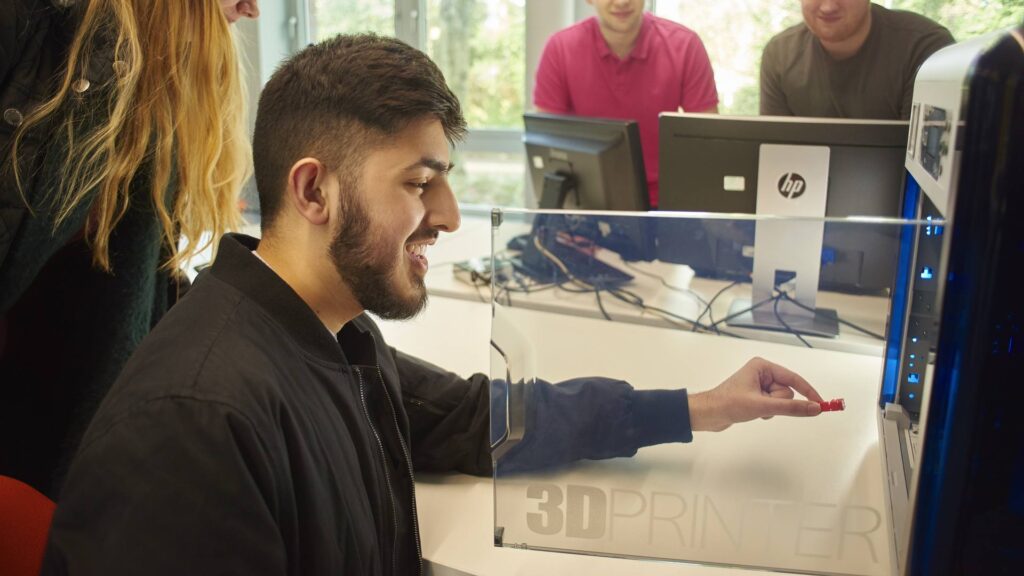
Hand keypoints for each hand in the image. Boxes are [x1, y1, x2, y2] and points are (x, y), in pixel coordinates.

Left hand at [688, 357, 822, 431]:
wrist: (708, 414)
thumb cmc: (729, 404)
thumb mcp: (763, 406)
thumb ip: (791, 408)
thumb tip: (814, 408)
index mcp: (762, 366)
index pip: (793, 378)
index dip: (808, 391)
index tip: (822, 404)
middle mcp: (762, 373)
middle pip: (787, 391)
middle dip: (778, 403)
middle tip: (762, 406)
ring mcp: (759, 385)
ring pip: (781, 401)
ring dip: (771, 409)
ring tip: (754, 409)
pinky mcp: (756, 397)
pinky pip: (773, 406)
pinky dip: (767, 412)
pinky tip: (752, 413)